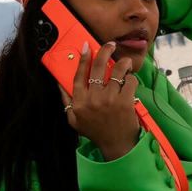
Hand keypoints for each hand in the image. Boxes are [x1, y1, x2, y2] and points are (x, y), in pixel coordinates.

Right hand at [59, 42, 139, 159]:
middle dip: (105, 51)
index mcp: (79, 102)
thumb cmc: (95, 131)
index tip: (86, 46)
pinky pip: (130, 81)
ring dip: (123, 63)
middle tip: (110, 46)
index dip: (83, 59)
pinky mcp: (125, 102)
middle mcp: (93, 99)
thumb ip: (66, 101)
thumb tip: (59, 83)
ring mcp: (110, 100)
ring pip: (117, 71)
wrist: (116, 145)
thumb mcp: (74, 119)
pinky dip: (132, 78)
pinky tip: (130, 80)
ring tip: (126, 63)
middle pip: (98, 67)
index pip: (79, 75)